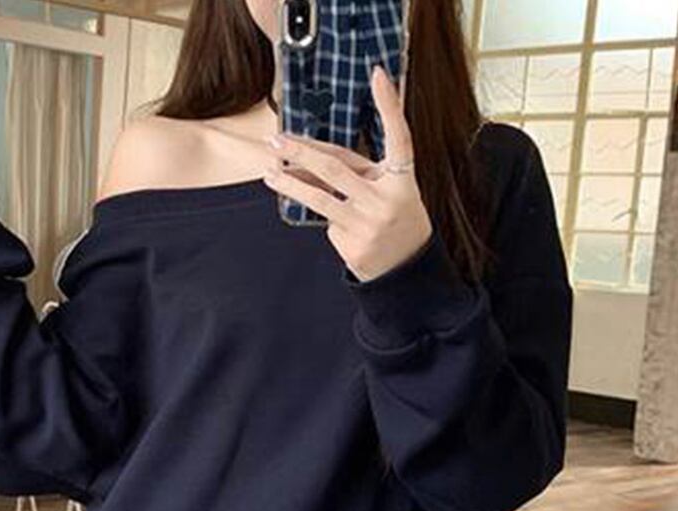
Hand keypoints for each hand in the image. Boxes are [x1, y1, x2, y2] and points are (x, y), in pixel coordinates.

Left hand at [262, 64, 432, 282]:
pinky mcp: (353, 246)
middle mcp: (387, 199)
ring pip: (319, 198)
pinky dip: (325, 219)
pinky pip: (327, 224)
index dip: (390, 105)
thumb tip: (306, 159)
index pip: (399, 137)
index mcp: (402, 180)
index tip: (379, 75)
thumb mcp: (389, 189)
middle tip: (277, 141)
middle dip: (302, 152)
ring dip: (290, 184)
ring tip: (270, 174)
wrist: (407, 269)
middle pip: (336, 168)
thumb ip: (356, 171)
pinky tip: (338, 224)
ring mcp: (369, 224)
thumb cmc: (394, 218)